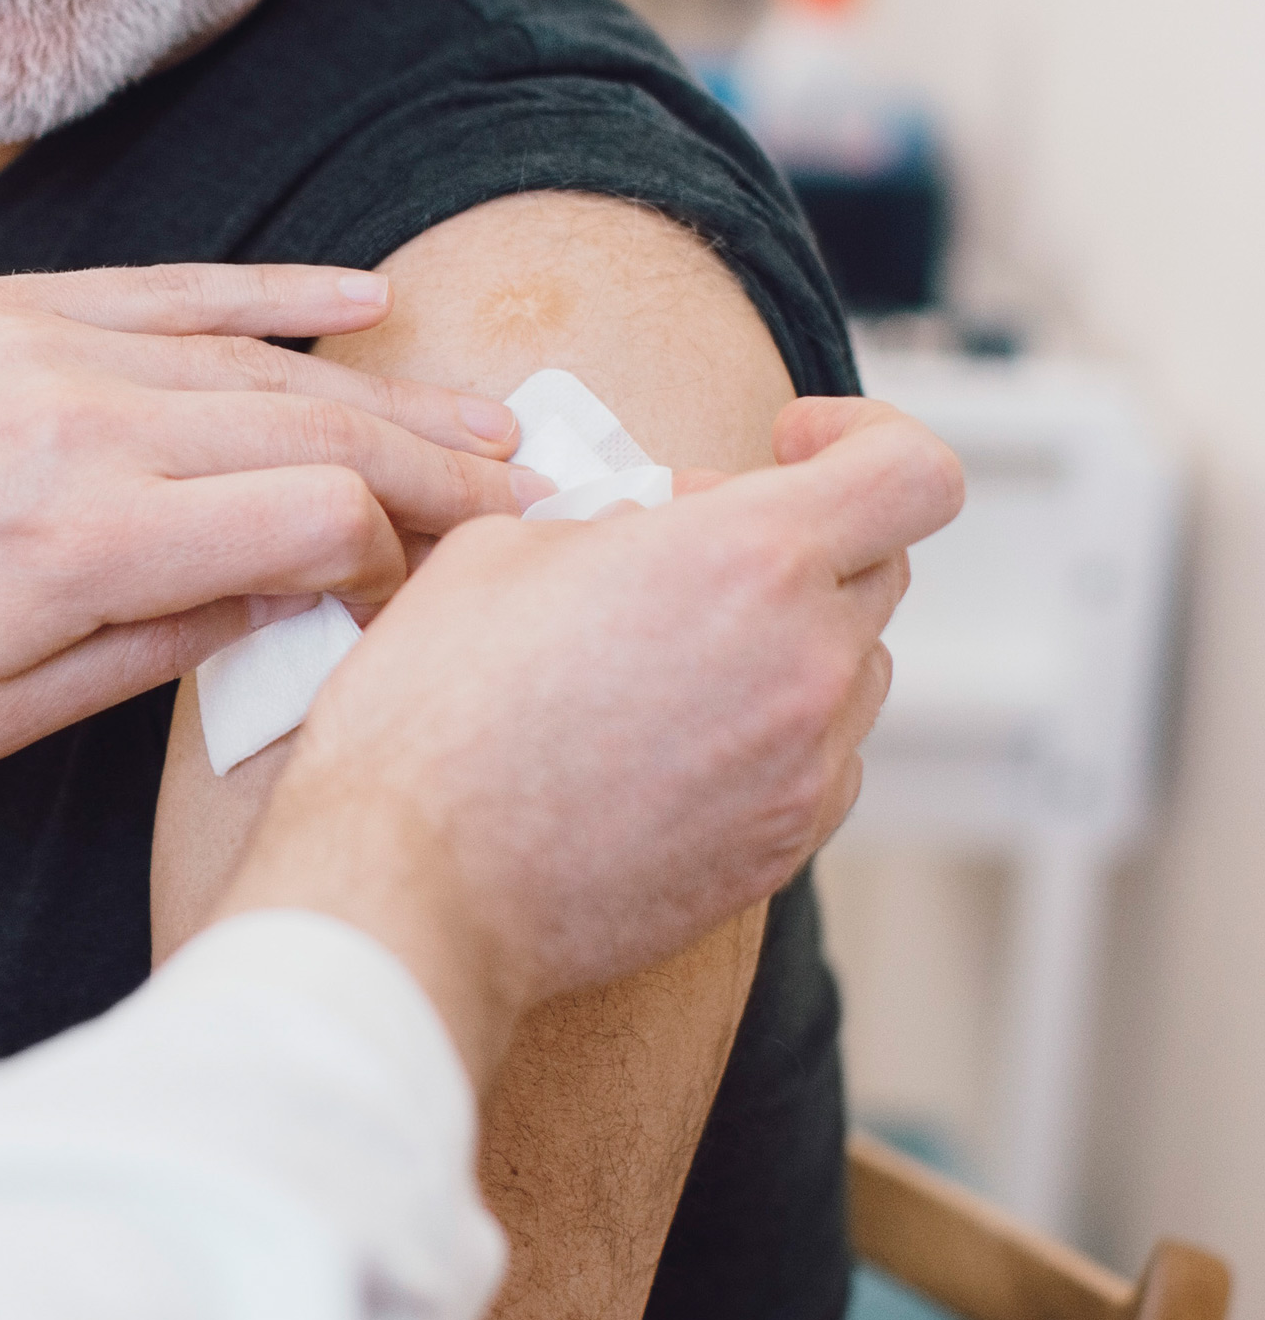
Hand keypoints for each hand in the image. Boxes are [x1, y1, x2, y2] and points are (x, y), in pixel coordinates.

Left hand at [0, 265, 540, 761]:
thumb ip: (148, 655)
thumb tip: (286, 611)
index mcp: (86, 545)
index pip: (318, 524)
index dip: (405, 559)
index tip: (454, 592)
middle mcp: (90, 425)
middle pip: (321, 435)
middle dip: (446, 473)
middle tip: (545, 504)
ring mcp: (55, 349)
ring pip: (270, 363)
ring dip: (395, 395)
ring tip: (498, 429)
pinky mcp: (18, 306)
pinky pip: (182, 289)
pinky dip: (283, 295)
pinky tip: (367, 302)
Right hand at [214, 398, 965, 1073]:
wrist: (410, 884)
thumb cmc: (431, 720)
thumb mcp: (495, 550)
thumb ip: (607, 521)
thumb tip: (639, 536)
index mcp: (746, 558)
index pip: (908, 472)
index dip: (863, 436)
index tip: (796, 444)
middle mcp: (804, 662)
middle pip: (879, 568)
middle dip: (796, 539)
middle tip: (686, 550)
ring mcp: (804, 767)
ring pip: (852, 670)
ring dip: (785, 640)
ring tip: (667, 654)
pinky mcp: (779, 850)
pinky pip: (821, 763)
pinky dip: (771, 733)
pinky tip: (669, 739)